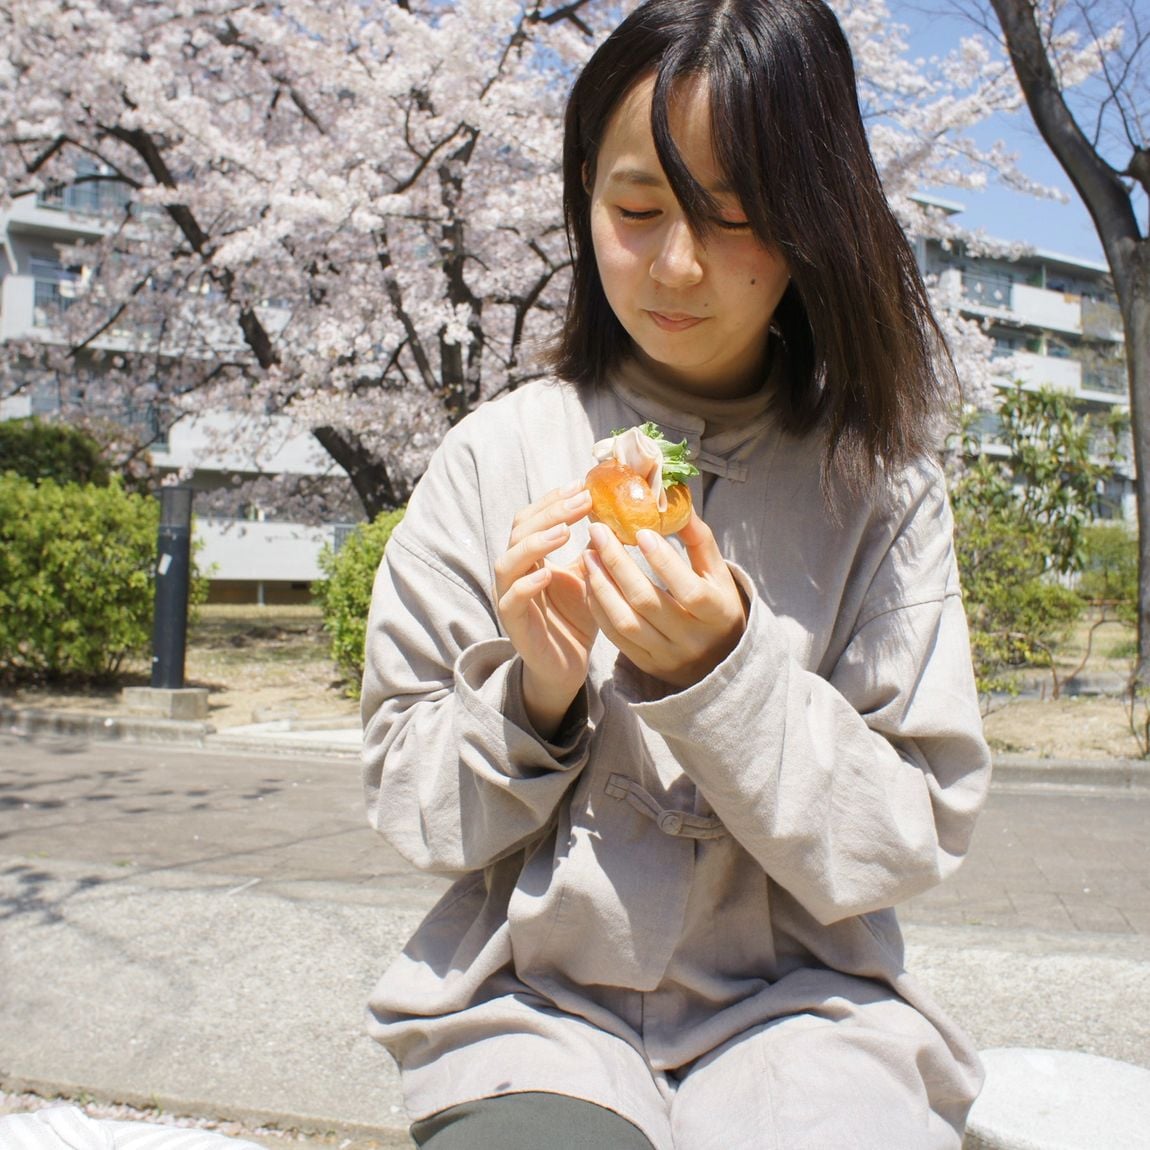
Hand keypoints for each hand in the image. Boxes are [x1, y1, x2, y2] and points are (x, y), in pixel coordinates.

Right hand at [494, 481, 596, 737]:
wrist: (568, 665)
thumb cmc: (577, 618)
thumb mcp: (591, 577)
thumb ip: (595, 550)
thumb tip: (617, 516)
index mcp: (531, 556)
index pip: (532, 518)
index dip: (554, 500)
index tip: (583, 486)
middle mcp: (515, 572)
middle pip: (519, 531)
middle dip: (550, 513)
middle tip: (582, 501)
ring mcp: (509, 597)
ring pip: (508, 561)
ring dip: (535, 543)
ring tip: (565, 532)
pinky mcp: (513, 623)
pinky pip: (513, 599)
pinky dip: (528, 585)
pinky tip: (549, 574)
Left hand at [583, 514, 746, 689]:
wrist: (717, 660)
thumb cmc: (716, 603)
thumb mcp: (717, 573)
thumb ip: (698, 538)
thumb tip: (675, 498)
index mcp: (718, 614)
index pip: (690, 590)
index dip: (665, 562)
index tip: (640, 530)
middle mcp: (691, 640)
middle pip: (648, 602)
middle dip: (618, 564)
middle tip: (598, 532)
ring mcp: (666, 655)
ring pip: (626, 622)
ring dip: (602, 585)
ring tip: (588, 554)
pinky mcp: (645, 663)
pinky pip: (615, 636)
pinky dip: (599, 606)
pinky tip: (590, 580)